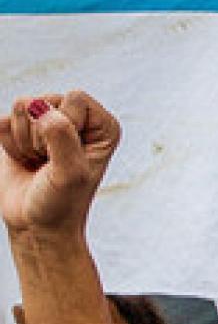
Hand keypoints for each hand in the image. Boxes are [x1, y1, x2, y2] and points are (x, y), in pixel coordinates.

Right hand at [0, 92, 120, 237]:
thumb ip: (62, 138)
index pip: (75, 98)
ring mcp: (50, 122)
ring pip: (22, 106)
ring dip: (24, 140)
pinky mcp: (22, 129)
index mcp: (102, 126)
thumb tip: (42, 108)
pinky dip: (8, 143)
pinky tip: (24, 160)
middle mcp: (79, 119)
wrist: (37, 225)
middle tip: (49, 163)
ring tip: (38, 162)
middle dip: (40, 136)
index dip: (63, 125)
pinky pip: (3, 120)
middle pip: (45, 99)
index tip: (66, 156)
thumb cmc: (62, 203)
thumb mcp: (69, 174)